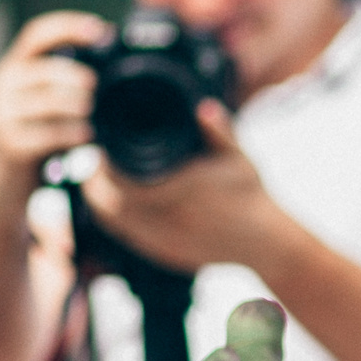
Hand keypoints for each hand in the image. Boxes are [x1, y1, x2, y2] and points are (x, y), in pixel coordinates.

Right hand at [0, 11, 109, 180]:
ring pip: (44, 102)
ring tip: (92, 110)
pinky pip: (45, 134)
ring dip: (74, 104)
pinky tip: (87, 136)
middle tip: (95, 84)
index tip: (100, 29)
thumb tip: (113, 61)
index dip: (68, 28)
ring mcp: (3, 114)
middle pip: (43, 70)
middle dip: (72, 74)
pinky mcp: (9, 143)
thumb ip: (68, 82)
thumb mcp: (49, 102)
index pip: (37, 35)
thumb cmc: (38, 134)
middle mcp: (4, 85)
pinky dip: (70, 134)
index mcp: (16, 67)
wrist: (8, 180)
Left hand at [81, 99, 289, 274]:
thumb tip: (203, 107)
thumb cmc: (252, 197)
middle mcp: (173, 216)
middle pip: (111, 201)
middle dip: (96, 183)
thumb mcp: (240, 158)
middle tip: (93, 167)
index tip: (103, 150)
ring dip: (100, 202)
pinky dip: (115, 222)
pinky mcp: (166, 253)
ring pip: (115, 222)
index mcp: (185, 188)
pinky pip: (128, 238)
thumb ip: (220, 131)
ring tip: (97, 185)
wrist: (266, 243)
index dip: (106, 165)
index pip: (126, 178)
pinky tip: (114, 208)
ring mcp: (167, 239)